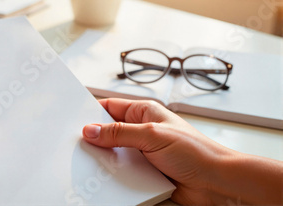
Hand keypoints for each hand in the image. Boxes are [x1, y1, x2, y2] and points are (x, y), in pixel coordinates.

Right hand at [82, 98, 282, 204]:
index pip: (110, 107)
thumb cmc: (196, 152)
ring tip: (91, 163)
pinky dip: (114, 175)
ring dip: (105, 159)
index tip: (73, 120)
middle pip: (109, 132)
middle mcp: (142, 131)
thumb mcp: (152, 135)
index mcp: (144, 112)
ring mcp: (143, 152)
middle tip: (78, 144)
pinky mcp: (145, 171)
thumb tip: (92, 130)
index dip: (92, 112)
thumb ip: (120, 132)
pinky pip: (122, 171)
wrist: (216, 183)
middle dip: (95, 139)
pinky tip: (107, 178)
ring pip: (113, 153)